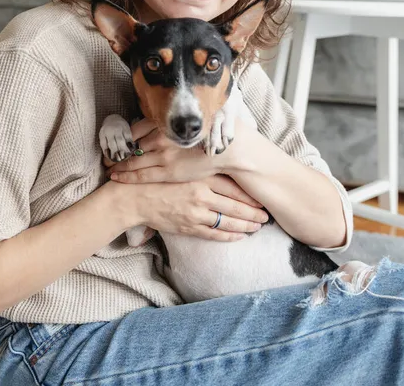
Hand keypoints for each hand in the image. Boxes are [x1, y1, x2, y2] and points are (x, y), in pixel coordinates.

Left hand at [106, 117, 255, 183]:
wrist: (228, 151)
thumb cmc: (210, 133)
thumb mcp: (189, 120)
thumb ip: (171, 119)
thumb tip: (155, 117)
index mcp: (165, 123)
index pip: (134, 128)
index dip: (120, 135)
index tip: (111, 139)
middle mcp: (160, 137)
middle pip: (130, 144)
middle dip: (115, 150)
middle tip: (104, 155)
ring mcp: (163, 156)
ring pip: (132, 160)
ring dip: (117, 163)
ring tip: (107, 166)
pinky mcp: (167, 173)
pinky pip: (141, 175)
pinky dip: (126, 175)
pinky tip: (116, 177)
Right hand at [113, 173, 268, 241]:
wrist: (136, 196)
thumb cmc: (160, 178)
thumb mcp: (184, 168)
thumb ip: (204, 169)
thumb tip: (228, 168)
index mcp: (201, 177)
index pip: (234, 188)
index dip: (250, 195)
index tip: (263, 198)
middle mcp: (202, 195)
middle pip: (236, 206)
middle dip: (254, 213)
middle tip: (267, 216)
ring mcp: (196, 213)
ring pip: (228, 222)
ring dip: (246, 226)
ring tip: (258, 227)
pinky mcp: (189, 227)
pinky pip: (214, 234)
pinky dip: (229, 236)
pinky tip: (240, 236)